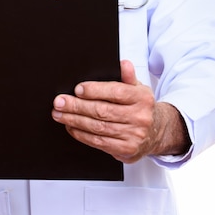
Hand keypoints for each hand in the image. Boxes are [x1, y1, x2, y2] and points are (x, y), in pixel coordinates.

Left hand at [52, 60, 189, 162]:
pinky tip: (71, 126)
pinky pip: (99, 142)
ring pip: (98, 127)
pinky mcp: (126, 150)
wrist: (155, 132)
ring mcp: (134, 135)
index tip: (77, 89)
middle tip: (59, 102)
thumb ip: (128, 76)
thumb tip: (123, 63)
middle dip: (77, 106)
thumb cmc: (140, 107)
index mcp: (142, 98)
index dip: (95, 90)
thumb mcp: (138, 88)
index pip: (116, 92)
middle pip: (103, 111)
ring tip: (59, 114)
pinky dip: (82, 134)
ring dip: (74, 120)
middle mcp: (140, 117)